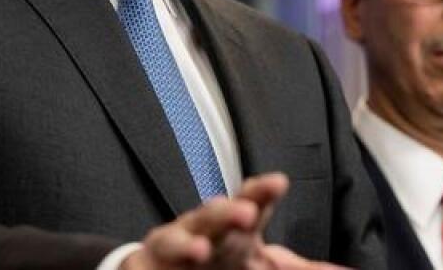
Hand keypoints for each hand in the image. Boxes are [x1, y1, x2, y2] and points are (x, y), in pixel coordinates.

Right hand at [123, 173, 347, 269]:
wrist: (166, 268)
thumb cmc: (220, 261)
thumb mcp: (259, 262)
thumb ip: (297, 268)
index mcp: (234, 227)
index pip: (251, 203)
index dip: (261, 192)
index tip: (277, 182)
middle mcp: (201, 230)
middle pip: (213, 216)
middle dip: (227, 214)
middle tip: (246, 214)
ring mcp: (171, 246)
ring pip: (177, 239)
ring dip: (188, 243)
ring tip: (201, 251)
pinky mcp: (146, 264)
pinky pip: (148, 263)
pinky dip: (153, 263)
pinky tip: (165, 262)